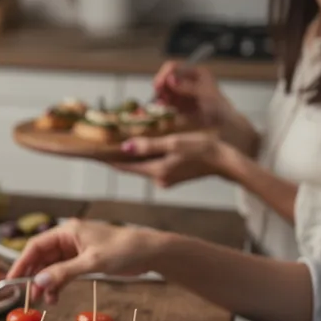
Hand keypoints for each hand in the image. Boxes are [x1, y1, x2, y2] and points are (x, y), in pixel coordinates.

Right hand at [6, 220, 164, 303]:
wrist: (149, 252)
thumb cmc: (123, 250)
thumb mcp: (92, 262)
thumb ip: (64, 272)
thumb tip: (40, 283)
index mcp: (67, 232)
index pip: (36, 246)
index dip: (21, 263)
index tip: (11, 279)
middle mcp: (68, 239)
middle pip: (41, 258)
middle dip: (34, 277)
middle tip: (27, 295)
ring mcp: (75, 251)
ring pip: (51, 268)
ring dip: (47, 283)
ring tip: (46, 300)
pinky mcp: (83, 261)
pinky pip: (63, 273)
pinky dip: (58, 285)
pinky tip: (56, 297)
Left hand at [113, 131, 230, 187]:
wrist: (227, 161)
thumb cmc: (203, 148)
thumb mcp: (174, 143)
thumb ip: (149, 145)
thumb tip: (125, 147)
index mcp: (156, 172)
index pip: (124, 166)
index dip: (107, 158)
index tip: (92, 152)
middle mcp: (158, 179)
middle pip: (131, 166)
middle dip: (118, 156)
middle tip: (103, 143)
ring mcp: (166, 180)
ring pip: (143, 166)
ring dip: (133, 156)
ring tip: (120, 141)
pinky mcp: (173, 177)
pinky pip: (154, 165)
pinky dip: (148, 157)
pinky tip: (145, 146)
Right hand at [152, 61, 230, 125]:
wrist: (223, 124)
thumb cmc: (219, 106)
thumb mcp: (205, 94)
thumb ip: (187, 87)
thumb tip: (170, 79)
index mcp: (195, 73)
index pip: (174, 67)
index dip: (164, 74)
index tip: (158, 86)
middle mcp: (187, 80)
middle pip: (166, 78)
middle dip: (161, 87)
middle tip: (159, 98)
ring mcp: (182, 92)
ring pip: (164, 90)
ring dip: (161, 97)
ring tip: (162, 105)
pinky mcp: (179, 103)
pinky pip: (166, 101)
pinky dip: (163, 104)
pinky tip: (164, 108)